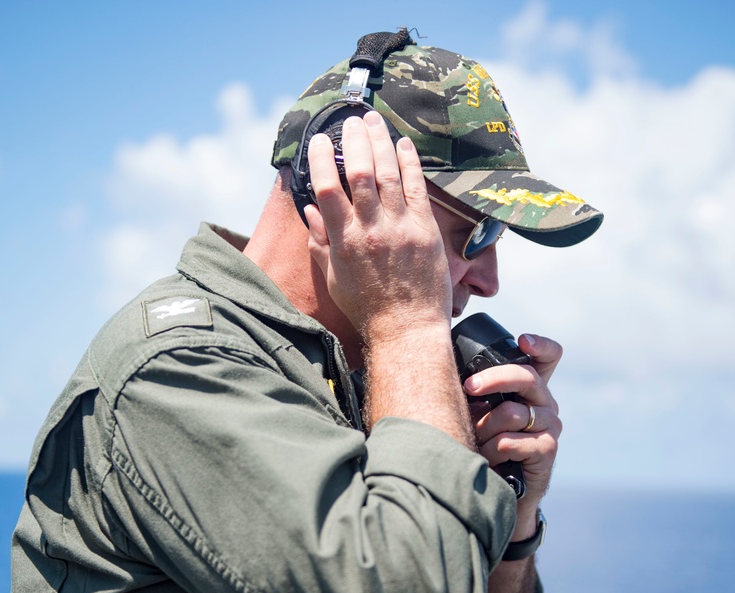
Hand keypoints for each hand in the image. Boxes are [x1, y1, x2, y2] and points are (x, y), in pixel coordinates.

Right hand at [303, 111, 451, 342]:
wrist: (407, 329)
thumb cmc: (368, 308)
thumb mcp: (334, 278)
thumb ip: (321, 242)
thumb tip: (309, 211)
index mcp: (344, 241)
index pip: (326, 189)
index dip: (320, 159)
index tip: (317, 140)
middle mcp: (370, 230)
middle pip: (358, 172)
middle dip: (353, 140)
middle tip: (350, 121)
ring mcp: (400, 228)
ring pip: (388, 173)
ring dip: (380, 142)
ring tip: (374, 120)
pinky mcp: (425, 230)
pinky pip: (416, 188)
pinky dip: (409, 163)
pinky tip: (403, 145)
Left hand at [463, 333, 562, 505]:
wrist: (499, 491)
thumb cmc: (485, 445)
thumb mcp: (479, 413)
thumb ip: (477, 392)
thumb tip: (448, 370)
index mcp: (531, 389)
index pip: (549, 357)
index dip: (541, 345)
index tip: (522, 341)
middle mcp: (546, 403)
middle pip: (527, 376)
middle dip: (493, 379)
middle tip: (469, 387)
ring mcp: (550, 426)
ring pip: (512, 412)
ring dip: (484, 428)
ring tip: (476, 440)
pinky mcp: (547, 449)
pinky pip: (511, 441)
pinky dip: (492, 450)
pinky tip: (488, 459)